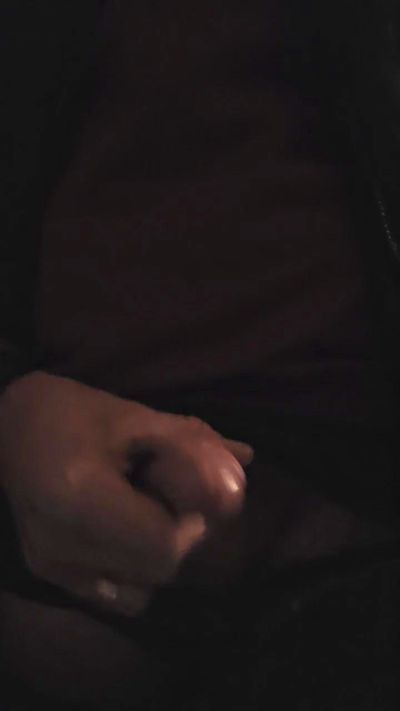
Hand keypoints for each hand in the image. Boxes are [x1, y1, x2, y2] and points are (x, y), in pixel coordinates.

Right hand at [0, 372, 252, 615]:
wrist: (10, 428)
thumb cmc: (76, 413)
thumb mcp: (138, 417)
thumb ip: (194, 443)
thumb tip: (248, 463)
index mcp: (81, 496)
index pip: (167, 544)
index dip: (193, 520)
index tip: (187, 489)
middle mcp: (60, 544)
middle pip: (159, 569)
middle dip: (180, 534)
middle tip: (164, 493)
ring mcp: (52, 566)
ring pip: (145, 589)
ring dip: (160, 554)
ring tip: (140, 510)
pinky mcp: (50, 575)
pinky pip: (120, 594)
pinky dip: (137, 569)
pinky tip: (123, 531)